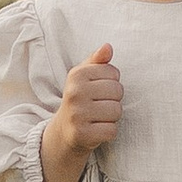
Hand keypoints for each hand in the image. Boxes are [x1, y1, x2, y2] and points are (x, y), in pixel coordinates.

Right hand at [41, 43, 122, 181]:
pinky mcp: (82, 134)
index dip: (111, 83)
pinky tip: (96, 130)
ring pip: (116, 111)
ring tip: (98, 118)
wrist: (64, 131)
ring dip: (111, 117)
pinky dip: (108, 132)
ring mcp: (77, 114)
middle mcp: (74, 92)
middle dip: (113, 100)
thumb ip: (97, 61)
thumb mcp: (84, 77)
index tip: (98, 91)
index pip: (114, 73)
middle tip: (99, 106)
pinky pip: (111, 130)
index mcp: (76, 75)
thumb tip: (108, 47)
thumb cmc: (80, 100)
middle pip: (117, 91)